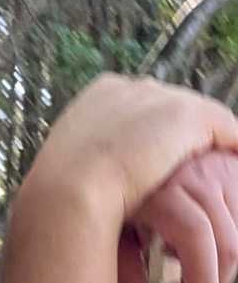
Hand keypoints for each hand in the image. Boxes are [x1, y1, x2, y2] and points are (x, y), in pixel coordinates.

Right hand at [28, 74, 237, 225]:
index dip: (150, 134)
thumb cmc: (62, 194)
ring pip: (199, 118)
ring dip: (206, 143)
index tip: (155, 159)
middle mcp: (131, 87)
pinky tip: (234, 167)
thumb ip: (96, 160)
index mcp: (99, 96)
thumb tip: (108, 176)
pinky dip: (233, 149)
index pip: (139, 109)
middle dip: (180, 136)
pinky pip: (226, 132)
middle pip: (170, 108)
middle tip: (188, 168)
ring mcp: (160, 98)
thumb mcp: (75, 169)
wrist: (70, 191)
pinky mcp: (188, 116)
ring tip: (218, 170)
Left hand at [118, 150, 237, 282]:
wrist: (135, 153)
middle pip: (228, 241)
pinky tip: (211, 241)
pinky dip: (235, 236)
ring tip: (195, 265)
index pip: (196, 237)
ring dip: (226, 259)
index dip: (202, 279)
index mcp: (161, 193)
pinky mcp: (236, 167)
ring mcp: (221, 168)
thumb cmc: (126, 199)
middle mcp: (195, 176)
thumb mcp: (117, 234)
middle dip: (218, 281)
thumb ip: (125, 273)